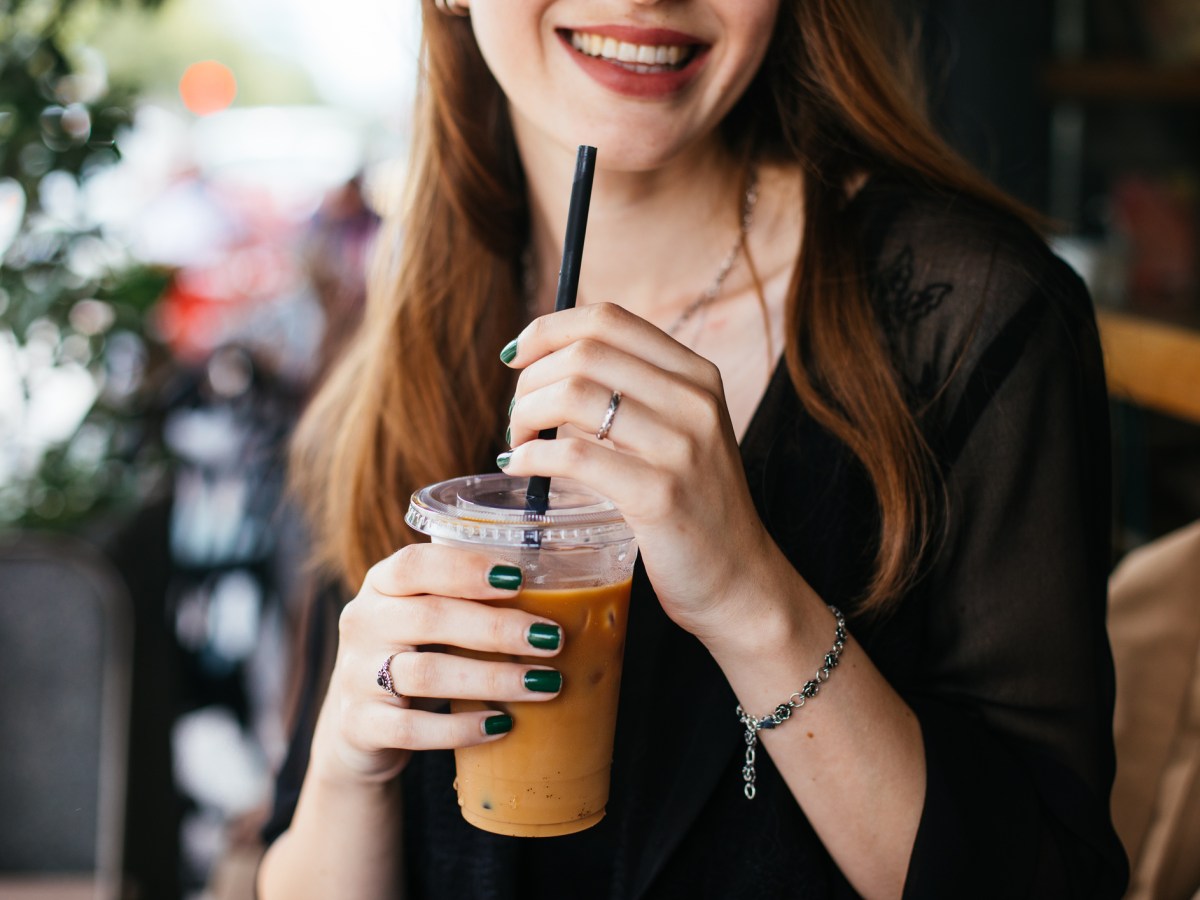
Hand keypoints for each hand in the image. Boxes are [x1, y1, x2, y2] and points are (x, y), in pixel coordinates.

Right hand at [309, 544, 563, 785]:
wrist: (359, 728)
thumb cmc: (417, 656)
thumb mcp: (431, 621)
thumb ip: (473, 602)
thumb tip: (568, 597)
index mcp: (382, 584)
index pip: (414, 564)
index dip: (466, 568)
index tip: (519, 578)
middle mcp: (362, 622)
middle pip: (429, 617)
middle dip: (497, 628)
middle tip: (551, 638)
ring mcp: (355, 675)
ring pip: (425, 673)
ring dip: (492, 678)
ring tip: (543, 684)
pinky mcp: (360, 725)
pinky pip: (411, 729)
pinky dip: (460, 729)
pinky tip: (501, 726)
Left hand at [500, 302, 780, 642]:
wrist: (738, 582)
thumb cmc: (691, 507)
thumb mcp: (678, 434)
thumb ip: (632, 395)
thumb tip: (544, 366)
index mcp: (697, 375)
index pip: (608, 319)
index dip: (548, 330)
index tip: (516, 359)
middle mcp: (695, 400)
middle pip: (583, 353)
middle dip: (529, 381)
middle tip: (516, 419)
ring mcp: (681, 446)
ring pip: (572, 395)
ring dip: (524, 416)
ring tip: (516, 445)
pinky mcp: (660, 494)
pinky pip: (573, 455)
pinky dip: (531, 457)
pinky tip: (521, 468)